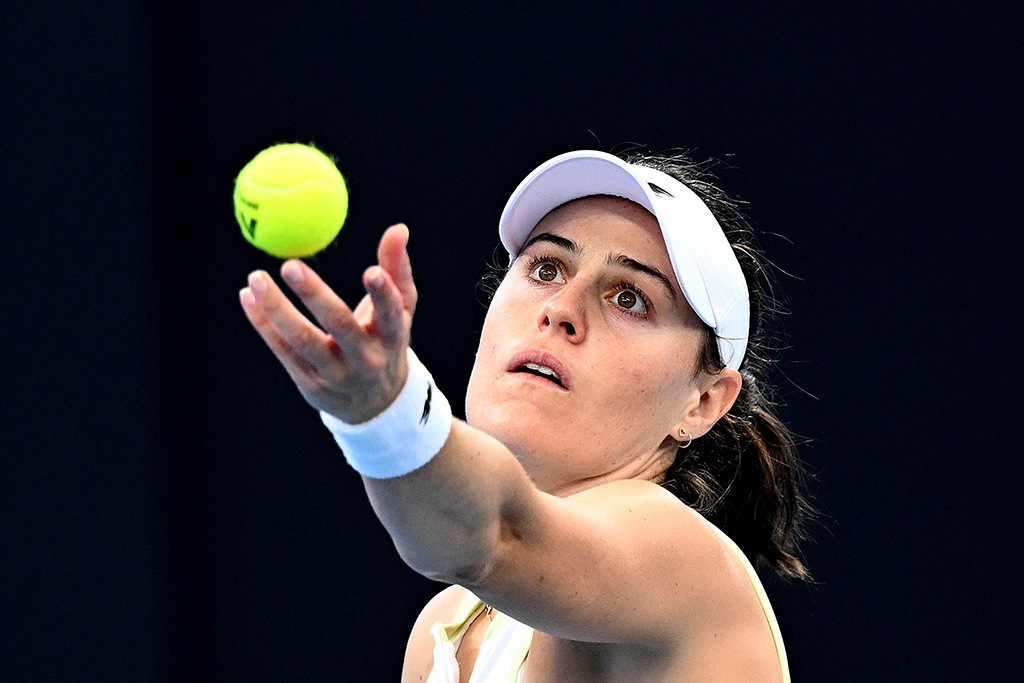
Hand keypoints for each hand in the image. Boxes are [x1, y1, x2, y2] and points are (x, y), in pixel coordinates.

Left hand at [240, 223, 417, 423]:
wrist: (376, 403)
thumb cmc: (386, 341)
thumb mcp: (400, 310)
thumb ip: (397, 269)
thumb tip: (398, 228)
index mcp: (392, 337)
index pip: (391, 315)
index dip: (382, 295)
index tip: (371, 272)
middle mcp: (365, 358)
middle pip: (339, 325)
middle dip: (315, 295)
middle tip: (291, 265)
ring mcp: (336, 375)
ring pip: (303, 341)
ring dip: (276, 309)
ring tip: (255, 278)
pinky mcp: (310, 385)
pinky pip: (282, 351)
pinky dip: (264, 325)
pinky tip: (248, 298)